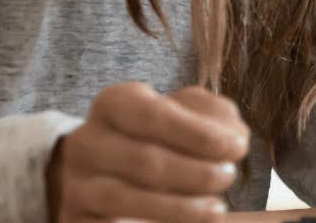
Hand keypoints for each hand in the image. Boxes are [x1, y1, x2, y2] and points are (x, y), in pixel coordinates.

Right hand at [47, 82, 249, 222]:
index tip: (238, 147)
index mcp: (114, 104)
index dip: (199, 134)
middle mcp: (87, 142)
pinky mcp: (76, 220)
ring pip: (124, 199)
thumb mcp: (184, 114)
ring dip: (179, 208)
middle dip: (196, 172)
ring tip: (216, 209)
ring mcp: (77, 185)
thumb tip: (233, 137)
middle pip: (143, 160)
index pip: (154, 115)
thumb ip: (213, 116)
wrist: (100, 171)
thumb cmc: (157, 136)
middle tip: (229, 176)